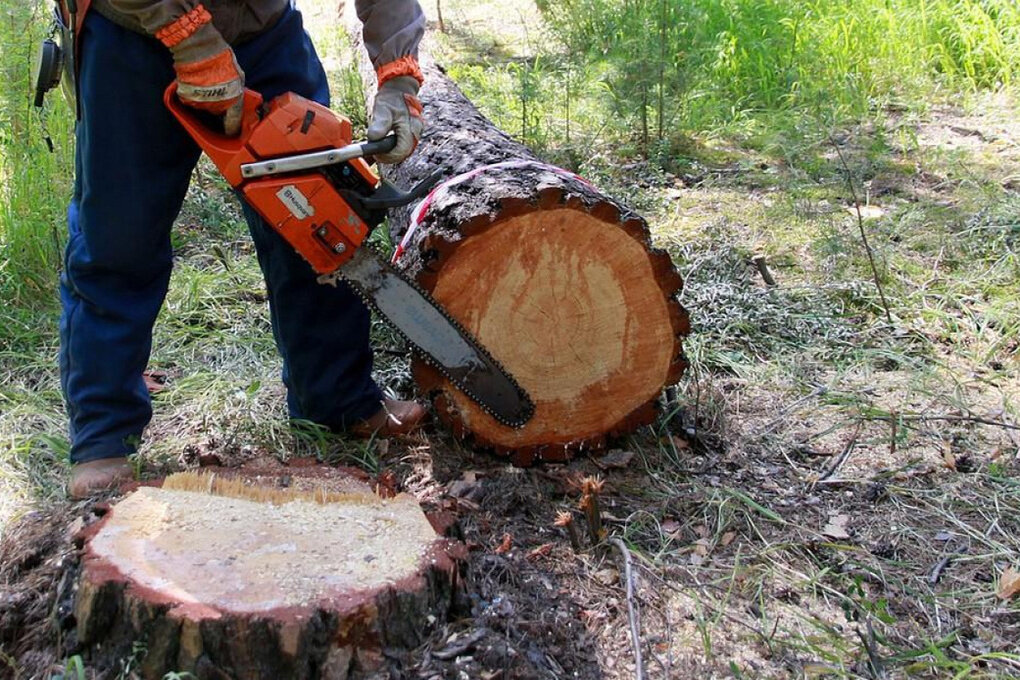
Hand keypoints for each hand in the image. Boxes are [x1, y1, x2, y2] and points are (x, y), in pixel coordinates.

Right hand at [155, 5, 244, 135]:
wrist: (199, 49)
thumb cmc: (221, 58)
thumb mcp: (239, 75)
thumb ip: (238, 89)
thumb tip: (239, 94)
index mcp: (233, 101)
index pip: (234, 122)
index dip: (233, 127)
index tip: (232, 131)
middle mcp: (217, 106)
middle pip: (219, 112)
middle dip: (220, 106)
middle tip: (219, 90)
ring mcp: (201, 103)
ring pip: (205, 106)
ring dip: (207, 99)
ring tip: (207, 82)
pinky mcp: (187, 97)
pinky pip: (192, 100)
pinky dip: (194, 94)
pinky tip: (196, 82)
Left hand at [367, 76, 422, 163]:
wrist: (399, 88)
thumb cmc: (392, 97)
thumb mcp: (383, 108)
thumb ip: (379, 124)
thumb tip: (373, 138)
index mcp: (411, 127)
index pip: (401, 152)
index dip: (388, 157)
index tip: (376, 154)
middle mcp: (416, 132)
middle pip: (404, 154)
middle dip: (389, 156)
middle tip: (377, 153)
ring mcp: (416, 133)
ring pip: (404, 151)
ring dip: (392, 152)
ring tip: (380, 146)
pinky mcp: (413, 133)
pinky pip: (404, 146)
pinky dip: (394, 147)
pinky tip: (386, 142)